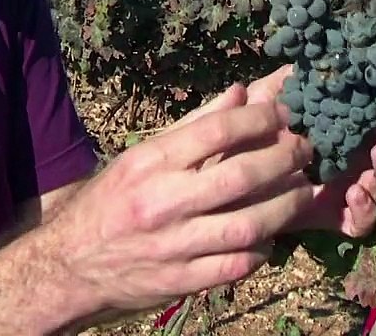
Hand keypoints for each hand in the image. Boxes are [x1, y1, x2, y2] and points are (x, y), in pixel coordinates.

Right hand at [44, 84, 316, 315]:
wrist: (68, 266)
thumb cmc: (110, 201)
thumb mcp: (140, 157)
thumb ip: (193, 125)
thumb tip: (240, 93)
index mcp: (150, 163)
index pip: (217, 130)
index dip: (260, 118)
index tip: (285, 113)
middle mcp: (162, 203)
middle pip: (241, 175)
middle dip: (285, 158)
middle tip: (307, 149)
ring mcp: (174, 246)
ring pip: (248, 225)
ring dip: (286, 206)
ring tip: (303, 190)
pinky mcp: (182, 282)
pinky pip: (237, 265)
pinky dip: (262, 250)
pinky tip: (270, 235)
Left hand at [245, 64, 375, 237]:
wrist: (216, 174)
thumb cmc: (241, 130)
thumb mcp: (262, 99)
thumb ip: (286, 80)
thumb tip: (313, 58)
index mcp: (344, 126)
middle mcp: (352, 156)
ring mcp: (345, 189)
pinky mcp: (330, 217)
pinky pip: (360, 222)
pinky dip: (365, 210)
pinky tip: (355, 194)